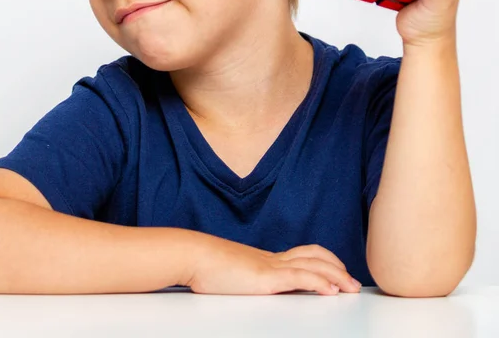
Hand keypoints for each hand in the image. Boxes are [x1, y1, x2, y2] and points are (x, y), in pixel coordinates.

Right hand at [182, 235, 361, 294]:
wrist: (194, 255)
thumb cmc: (206, 266)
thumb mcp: (231, 272)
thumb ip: (244, 276)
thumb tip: (245, 284)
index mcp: (265, 259)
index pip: (302, 254)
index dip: (322, 260)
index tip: (336, 272)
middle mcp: (272, 259)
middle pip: (314, 256)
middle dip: (336, 267)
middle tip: (351, 281)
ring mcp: (270, 266)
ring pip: (313, 265)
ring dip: (336, 275)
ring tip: (350, 287)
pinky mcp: (266, 277)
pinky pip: (300, 278)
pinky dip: (319, 282)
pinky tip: (331, 291)